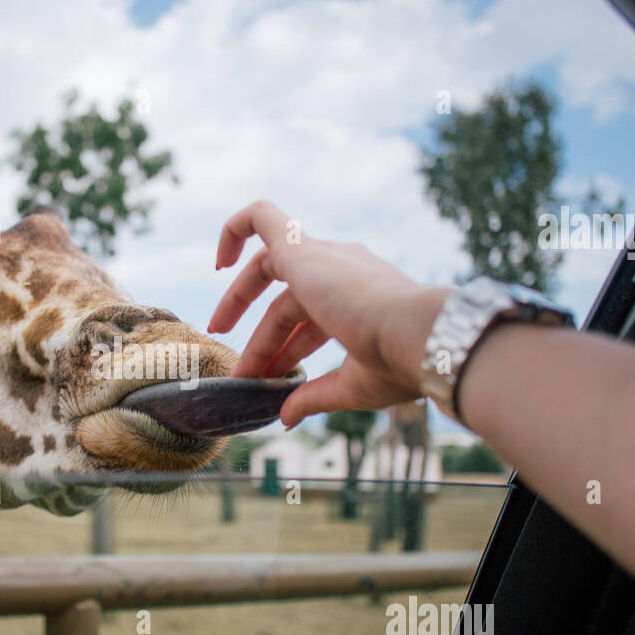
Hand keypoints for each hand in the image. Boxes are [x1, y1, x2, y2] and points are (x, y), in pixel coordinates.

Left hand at [207, 200, 449, 426]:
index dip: (286, 353)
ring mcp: (322, 257)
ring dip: (238, 303)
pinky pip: (261, 217)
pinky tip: (219, 261)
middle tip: (240, 371)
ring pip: (267, 267)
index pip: (310, 322)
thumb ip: (314, 396)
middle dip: (261, 338)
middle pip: (286, 301)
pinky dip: (236, 228)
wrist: (417, 335)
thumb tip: (287, 417)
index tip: (269, 381)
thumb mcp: (351, 386)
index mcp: (360, 299)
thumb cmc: (397, 364)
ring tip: (218, 335)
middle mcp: (342, 271)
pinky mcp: (300, 249)